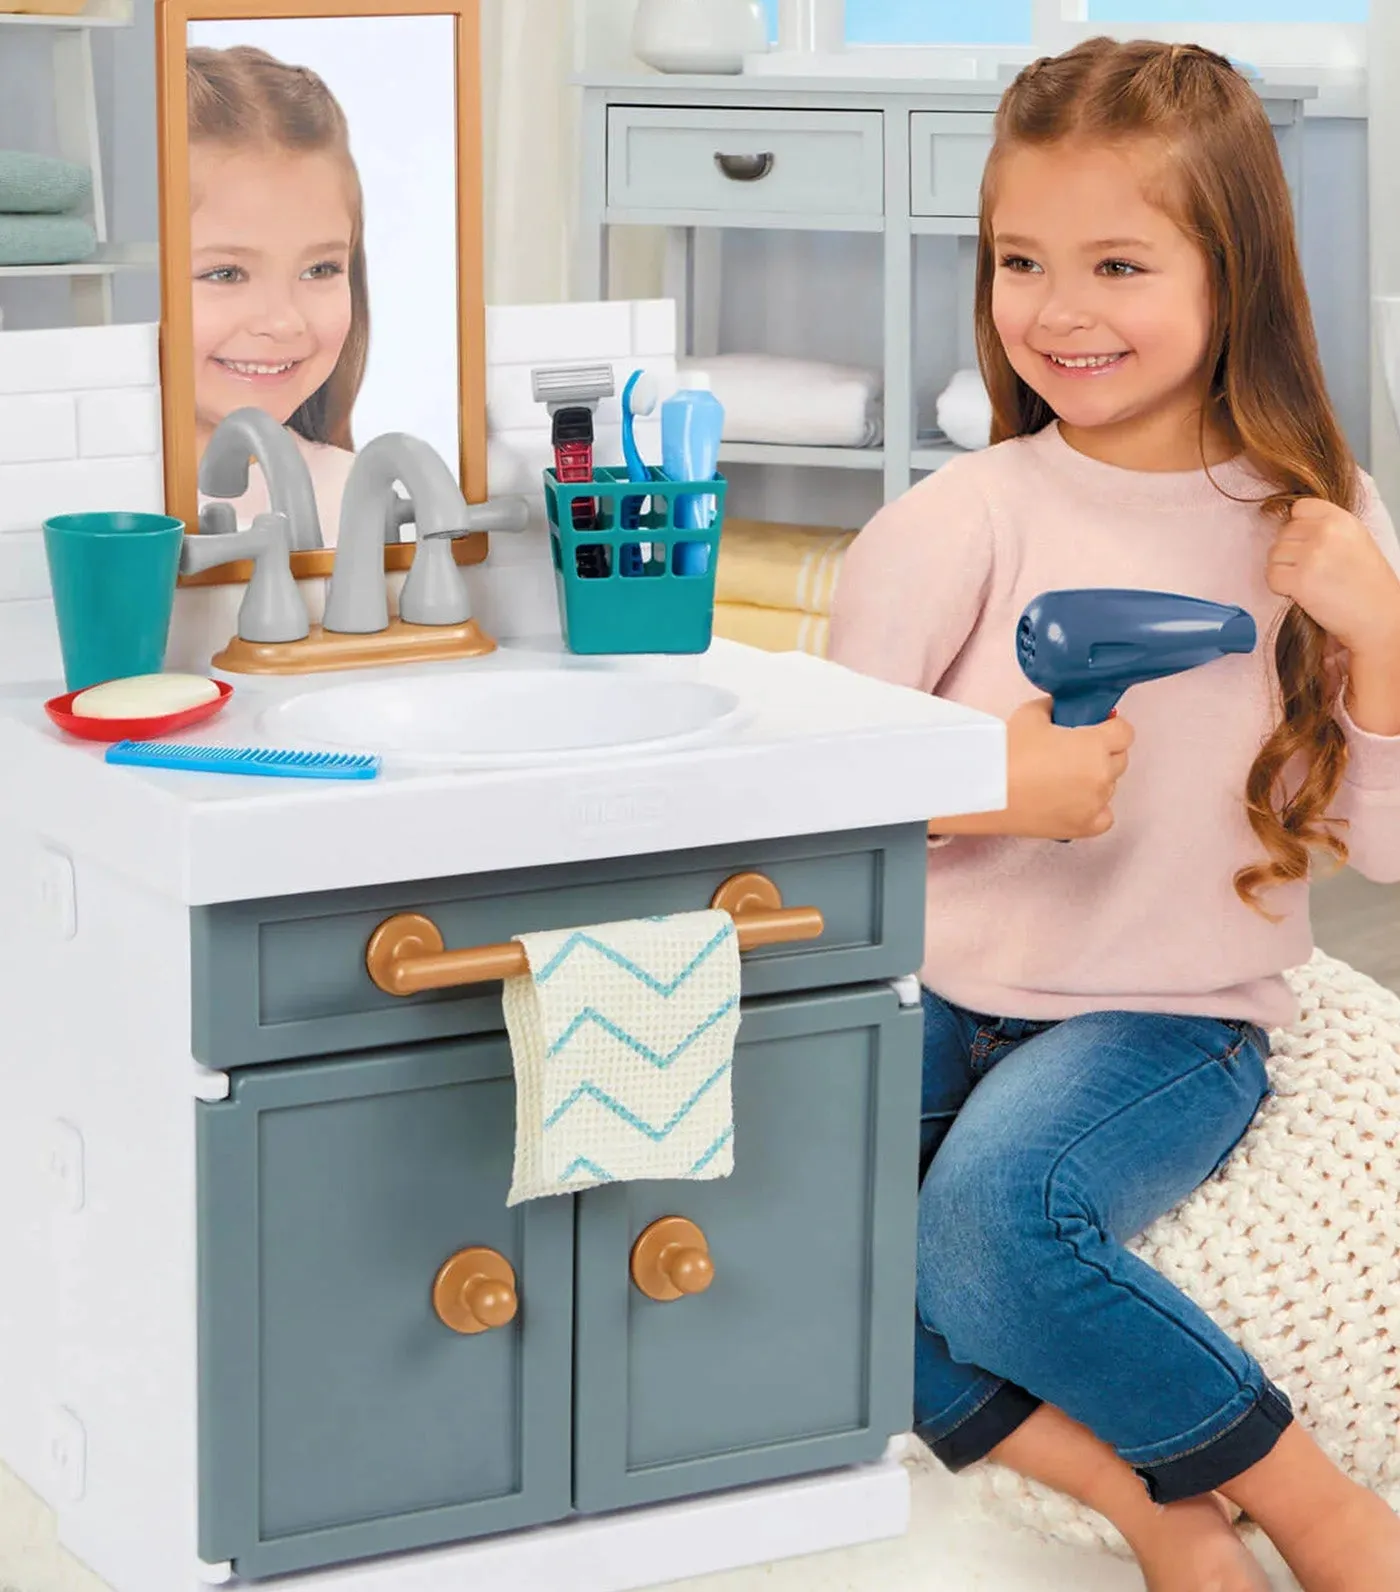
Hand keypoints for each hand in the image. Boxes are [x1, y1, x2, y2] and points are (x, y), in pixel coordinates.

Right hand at [1004, 697, 1133, 839]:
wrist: (984, 791)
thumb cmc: (1006, 752)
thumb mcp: (1030, 714)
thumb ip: (1055, 708)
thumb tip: (1062, 709)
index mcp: (1095, 744)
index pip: (1125, 732)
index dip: (1110, 728)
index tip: (1095, 729)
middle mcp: (1102, 775)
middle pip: (1119, 760)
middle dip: (1102, 753)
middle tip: (1072, 752)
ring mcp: (1095, 804)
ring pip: (1109, 787)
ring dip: (1094, 780)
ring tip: (1062, 778)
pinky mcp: (1083, 827)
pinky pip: (1104, 816)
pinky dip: (1094, 808)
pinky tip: (1073, 801)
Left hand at [1266, 498, 1399, 655]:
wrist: (1378, 617)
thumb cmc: (1366, 583)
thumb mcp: (1354, 540)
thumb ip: (1326, 527)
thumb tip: (1292, 525)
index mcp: (1342, 519)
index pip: (1300, 508)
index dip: (1298, 527)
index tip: (1308, 544)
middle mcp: (1326, 532)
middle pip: (1283, 533)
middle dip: (1290, 552)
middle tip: (1311, 570)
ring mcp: (1312, 555)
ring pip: (1273, 554)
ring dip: (1283, 569)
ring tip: (1307, 581)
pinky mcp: (1299, 580)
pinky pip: (1271, 576)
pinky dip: (1280, 587)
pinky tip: (1300, 592)